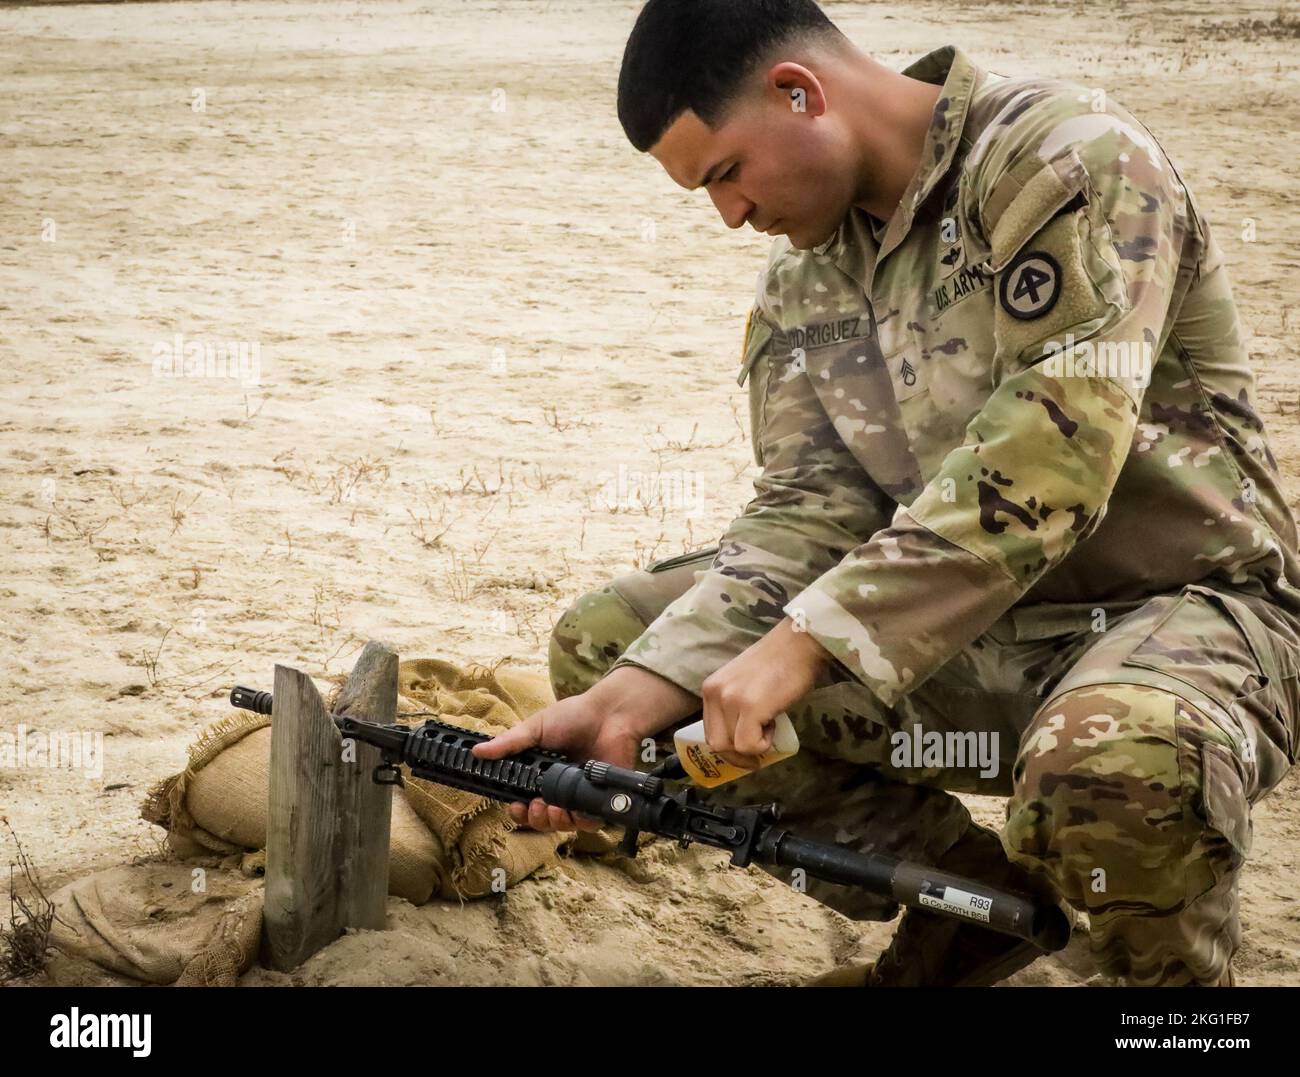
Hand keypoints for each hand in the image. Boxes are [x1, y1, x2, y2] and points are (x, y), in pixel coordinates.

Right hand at [471, 666, 697, 832]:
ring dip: (553, 822)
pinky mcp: (600, 799)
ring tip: (551, 808)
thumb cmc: (573, 717)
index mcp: (542, 774)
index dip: (519, 811)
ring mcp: (581, 795)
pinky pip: (588, 822)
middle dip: (534, 820)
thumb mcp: (535, 728)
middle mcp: (560, 788)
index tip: (514, 806)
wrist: (609, 714)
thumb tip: (476, 753)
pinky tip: (569, 811)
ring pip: (563, 825)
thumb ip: (509, 744)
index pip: (526, 802)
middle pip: (542, 820)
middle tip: (534, 806)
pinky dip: (577, 822)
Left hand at [699, 617, 831, 769]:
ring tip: (769, 725)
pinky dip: (763, 745)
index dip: (729, 745)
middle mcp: (714, 693)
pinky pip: (748, 745)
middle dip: (738, 753)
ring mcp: (730, 700)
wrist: (798, 645)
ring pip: (731, 747)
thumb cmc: (778, 663)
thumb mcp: (743, 684)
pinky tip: (774, 724)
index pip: (710, 731)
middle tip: (760, 745)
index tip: (748, 746)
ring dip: (753, 746)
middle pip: (716, 743)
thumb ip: (734, 707)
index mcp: (711, 688)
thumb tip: (740, 739)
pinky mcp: (749, 707)